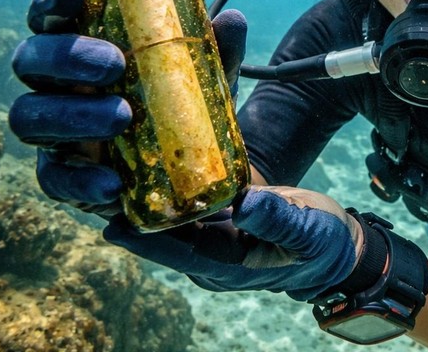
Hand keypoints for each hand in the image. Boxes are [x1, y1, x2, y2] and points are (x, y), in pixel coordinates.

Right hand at [8, 0, 247, 213]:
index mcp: (80, 43)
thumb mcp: (203, 75)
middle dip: (65, 56)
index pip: (51, 14)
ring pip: (28, 115)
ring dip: (71, 115)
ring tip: (122, 117)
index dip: (53, 0)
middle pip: (29, 59)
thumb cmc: (180, 100)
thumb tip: (231, 21)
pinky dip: (80, 180)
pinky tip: (112, 184)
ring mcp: (52, 129)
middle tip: (113, 63)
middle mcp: (54, 82)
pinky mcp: (60, 173)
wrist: (186, 166)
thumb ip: (215, 50)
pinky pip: (52, 178)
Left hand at [104, 185, 364, 300]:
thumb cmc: (323, 243)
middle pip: (162, 236)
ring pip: (168, 221)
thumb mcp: (309, 231)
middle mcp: (211, 255)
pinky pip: (184, 208)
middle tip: (93, 185)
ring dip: (142, 198)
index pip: (178, 253)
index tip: (112, 223)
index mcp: (230, 264)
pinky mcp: (217, 221)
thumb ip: (278, 219)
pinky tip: (146, 163)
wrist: (335, 247)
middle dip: (131, 213)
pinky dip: (164, 189)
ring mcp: (212, 239)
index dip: (144, 240)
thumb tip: (244, 203)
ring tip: (107, 168)